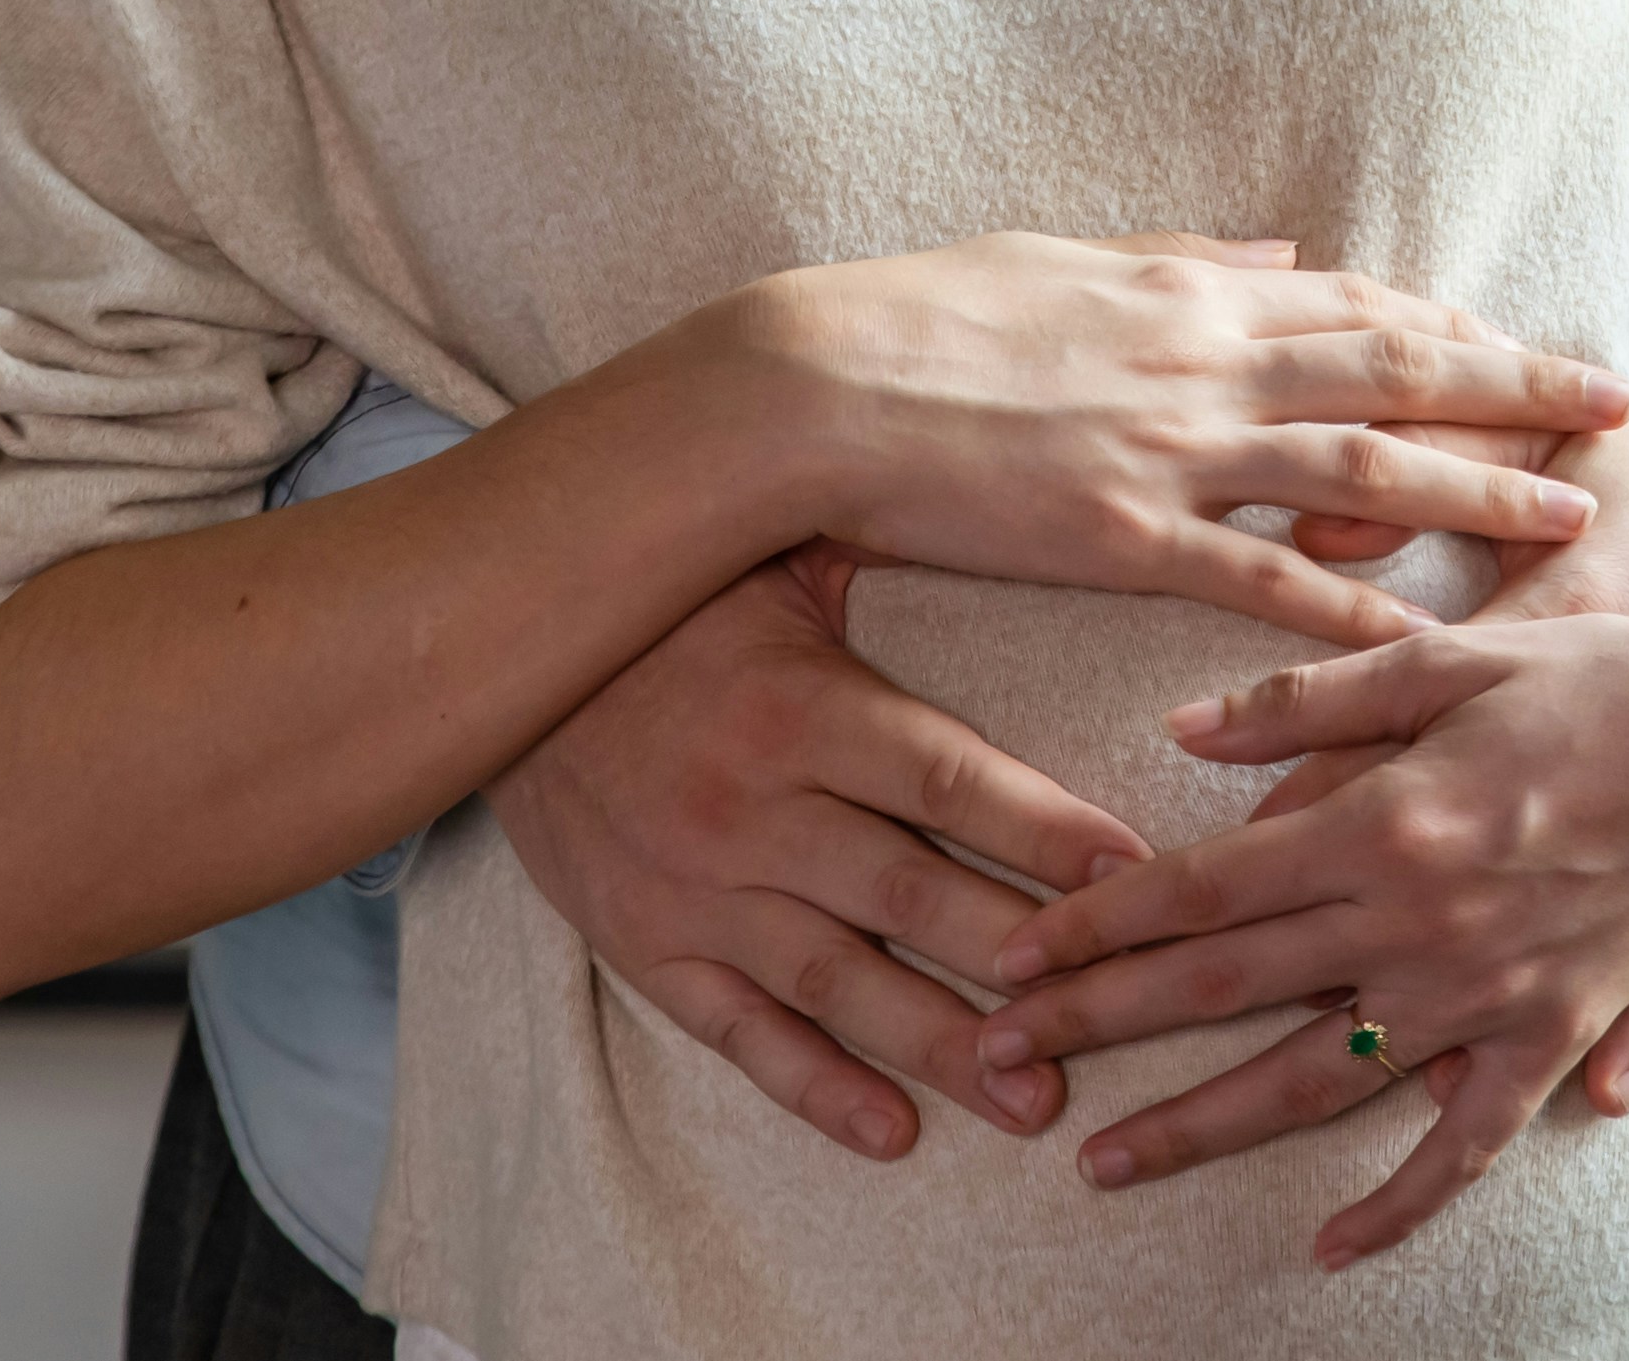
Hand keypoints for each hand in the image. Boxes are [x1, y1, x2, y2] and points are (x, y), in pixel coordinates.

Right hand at [483, 552, 1151, 1164]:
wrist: (493, 661)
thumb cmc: (673, 602)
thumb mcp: (776, 555)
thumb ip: (888, 545)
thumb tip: (1015, 497)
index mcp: (802, 710)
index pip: (946, 782)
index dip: (1044, 829)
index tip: (1135, 871)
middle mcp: (754, 809)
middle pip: (909, 897)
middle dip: (1018, 961)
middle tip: (1115, 1013)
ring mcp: (697, 889)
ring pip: (838, 982)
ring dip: (939, 1046)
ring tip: (1032, 1100)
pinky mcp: (647, 945)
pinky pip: (739, 1032)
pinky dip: (815, 1087)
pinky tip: (892, 1130)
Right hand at [735, 234, 1628, 646]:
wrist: (813, 380)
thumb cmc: (922, 312)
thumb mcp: (1070, 256)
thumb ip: (1188, 260)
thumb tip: (1282, 251)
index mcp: (1193, 291)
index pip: (1362, 306)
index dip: (1461, 332)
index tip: (1537, 351)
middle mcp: (1206, 358)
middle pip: (1398, 372)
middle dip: (1518, 393)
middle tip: (1620, 412)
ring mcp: (1172, 447)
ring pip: (1362, 469)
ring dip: (1476, 492)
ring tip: (1571, 517)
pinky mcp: (1122, 534)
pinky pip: (1260, 576)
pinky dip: (1348, 606)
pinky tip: (1422, 635)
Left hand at [978, 600, 1628, 1267]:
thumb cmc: (1599, 676)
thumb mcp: (1448, 657)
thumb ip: (1308, 700)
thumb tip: (1182, 735)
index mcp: (1376, 821)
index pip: (1196, 888)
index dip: (1092, 924)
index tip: (1012, 955)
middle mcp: (1413, 923)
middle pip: (1219, 989)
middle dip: (1096, 1024)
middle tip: (995, 1060)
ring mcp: (1481, 995)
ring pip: (1309, 1083)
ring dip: (1195, 1125)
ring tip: (1102, 1160)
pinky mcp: (1552, 1036)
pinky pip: (1460, 1143)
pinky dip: (1398, 1203)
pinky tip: (1333, 1241)